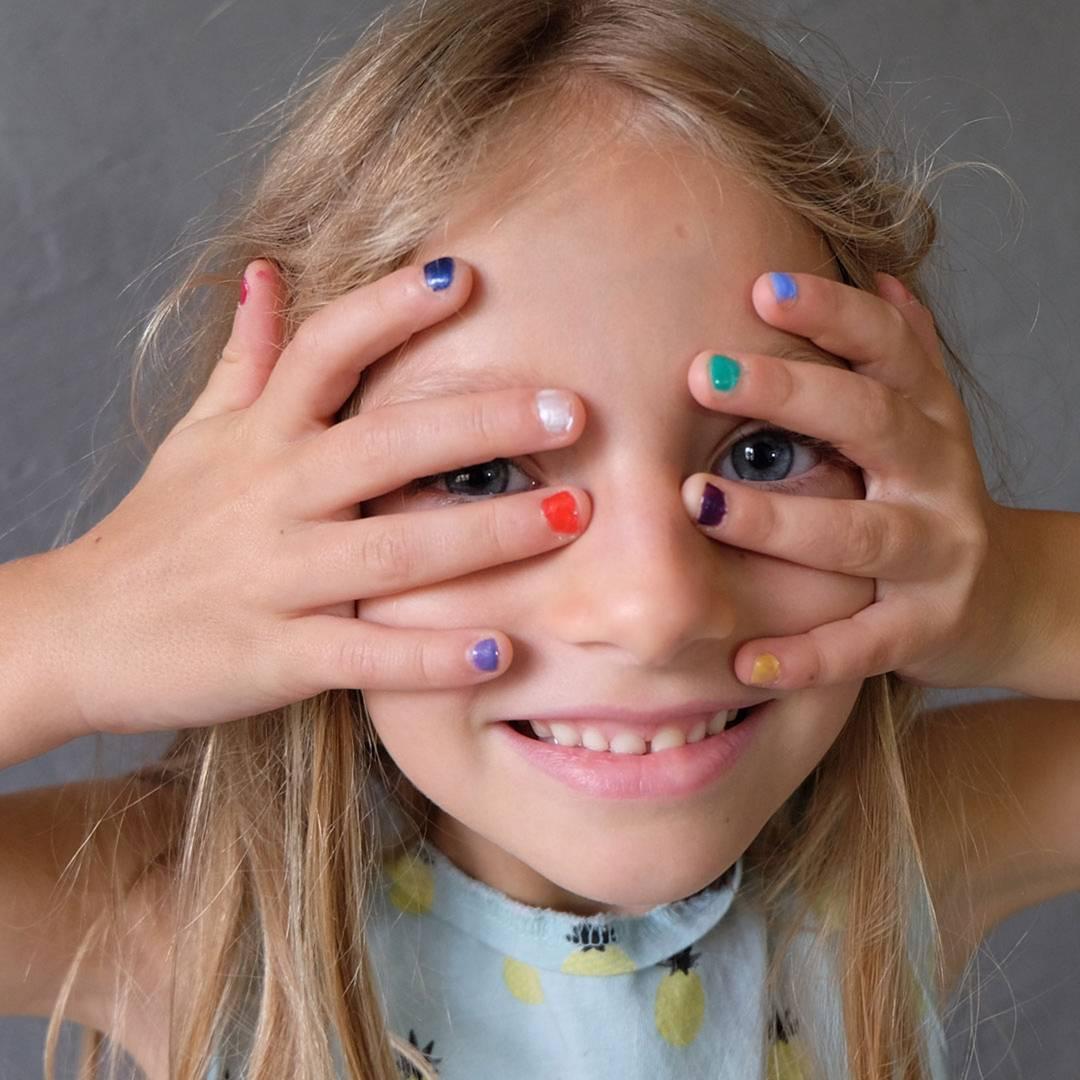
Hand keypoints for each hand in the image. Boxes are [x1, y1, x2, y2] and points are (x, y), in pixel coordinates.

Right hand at [55, 257, 588, 737]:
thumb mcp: (197, 436)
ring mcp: (276, 579)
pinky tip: (502, 648)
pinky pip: (367, 656)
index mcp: (258, 438)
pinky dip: (432, 655)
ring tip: (570, 516)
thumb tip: (268, 274)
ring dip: (485, 533)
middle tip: (573, 408)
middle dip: (480, 421)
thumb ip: (246, 360)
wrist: (75, 631)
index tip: (466, 277)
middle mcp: (271, 497)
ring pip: (392, 548)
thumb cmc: (158, 529)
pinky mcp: (277, 657)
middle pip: (384, 443)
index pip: (326, 351)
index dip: (390, 309)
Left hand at [680, 270, 1016, 691]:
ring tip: (700, 500)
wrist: (1009, 598)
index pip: (890, 349)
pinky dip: (805, 656)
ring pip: (859, 534)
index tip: (761, 287)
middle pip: (872, 424)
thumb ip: (905, 356)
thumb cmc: (930, 497)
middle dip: (789, 394)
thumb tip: (879, 275)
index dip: (833, 314)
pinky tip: (742, 657)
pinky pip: (861, 645)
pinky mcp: (926, 630)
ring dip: (778, 519)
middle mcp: (940, 478)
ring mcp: (938, 556)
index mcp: (930, 419)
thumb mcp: (926, 424)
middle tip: (702, 374)